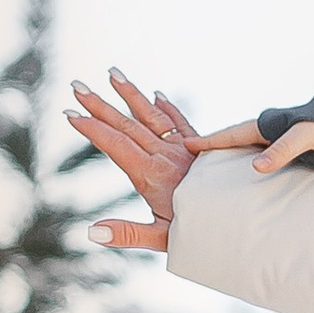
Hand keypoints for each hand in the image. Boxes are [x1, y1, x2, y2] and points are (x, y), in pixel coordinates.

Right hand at [65, 72, 199, 253]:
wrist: (243, 221)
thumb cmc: (203, 233)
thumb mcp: (163, 239)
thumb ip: (128, 234)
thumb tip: (92, 232)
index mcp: (153, 175)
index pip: (116, 145)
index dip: (92, 129)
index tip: (70, 115)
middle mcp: (168, 156)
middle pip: (128, 125)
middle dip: (100, 105)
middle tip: (77, 86)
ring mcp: (185, 149)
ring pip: (153, 116)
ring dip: (131, 95)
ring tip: (113, 73)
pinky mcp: (203, 148)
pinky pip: (182, 123)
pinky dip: (168, 107)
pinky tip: (156, 94)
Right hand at [188, 113, 313, 172]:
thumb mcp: (303, 139)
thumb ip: (282, 152)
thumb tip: (256, 167)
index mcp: (266, 125)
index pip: (230, 135)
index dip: (209, 142)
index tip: (187, 145)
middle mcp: (268, 130)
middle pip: (234, 140)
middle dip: (214, 147)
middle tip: (192, 156)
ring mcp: (276, 138)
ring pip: (246, 147)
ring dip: (230, 154)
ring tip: (213, 166)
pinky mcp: (288, 148)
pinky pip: (261, 154)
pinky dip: (248, 160)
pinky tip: (247, 171)